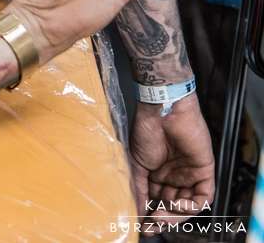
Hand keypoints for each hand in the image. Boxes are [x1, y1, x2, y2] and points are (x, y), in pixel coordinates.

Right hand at [130, 96, 214, 233]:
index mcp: (157, 174)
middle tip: (151, 224)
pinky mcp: (204, 171)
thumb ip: (138, 188)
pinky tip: (178, 205)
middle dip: (163, 218)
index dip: (150, 214)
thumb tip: (134, 211)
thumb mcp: (136, 164)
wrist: (161, 112)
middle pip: (172, 207)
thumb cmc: (146, 132)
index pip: (156, 201)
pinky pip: (204, 197)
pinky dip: (192, 206)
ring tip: (161, 215)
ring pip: (188, 205)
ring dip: (176, 215)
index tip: (141, 225)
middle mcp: (174, 176)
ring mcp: (189, 174)